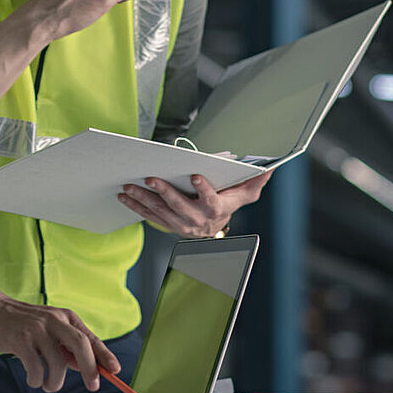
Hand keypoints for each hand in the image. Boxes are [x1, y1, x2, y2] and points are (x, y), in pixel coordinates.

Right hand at [0, 294, 118, 392]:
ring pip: (58, 363)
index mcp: (64, 317)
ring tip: (47, 384)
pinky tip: (33, 377)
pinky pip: (36, 368)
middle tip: (92, 385)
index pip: (89, 337)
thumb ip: (67, 346)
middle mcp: (53, 320)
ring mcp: (36, 329)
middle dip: (90, 369)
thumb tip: (87, 366)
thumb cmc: (21, 322)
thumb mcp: (48, 328)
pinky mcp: (20, 339)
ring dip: (55, 382)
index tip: (115, 370)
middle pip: (81, 344)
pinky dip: (37, 380)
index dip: (104, 355)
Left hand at [117, 171, 270, 236]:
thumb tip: (269, 167)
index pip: (212, 201)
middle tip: (150, 178)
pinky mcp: (168, 224)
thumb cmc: (228, 200)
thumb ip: (254, 181)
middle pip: (180, 207)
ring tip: (128, 187)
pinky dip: (136, 207)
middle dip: (164, 192)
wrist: (215, 225)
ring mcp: (182, 225)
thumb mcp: (244, 191)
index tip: (195, 175)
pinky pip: (150, 217)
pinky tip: (124, 196)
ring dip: (143, 200)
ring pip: (160, 213)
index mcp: (217, 209)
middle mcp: (199, 220)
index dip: (204, 189)